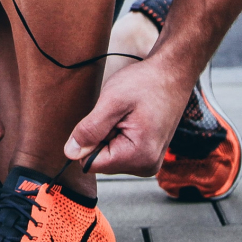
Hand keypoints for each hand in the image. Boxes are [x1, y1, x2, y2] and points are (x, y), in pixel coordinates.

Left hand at [64, 56, 190, 174]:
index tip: (102, 119)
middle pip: (101, 160)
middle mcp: (146, 166)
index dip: (87, 140)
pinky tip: (129, 118)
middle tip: (117, 114)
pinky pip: (119, 148)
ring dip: (108, 133)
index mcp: (138, 157)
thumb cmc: (145, 84)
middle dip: (100, 136)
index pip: (91, 164)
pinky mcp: (147, 153)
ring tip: (125, 114)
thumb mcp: (111, 102)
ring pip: (108, 153)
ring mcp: (148, 161)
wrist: (171, 75)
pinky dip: (117, 132)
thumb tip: (70, 153)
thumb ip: (90, 129)